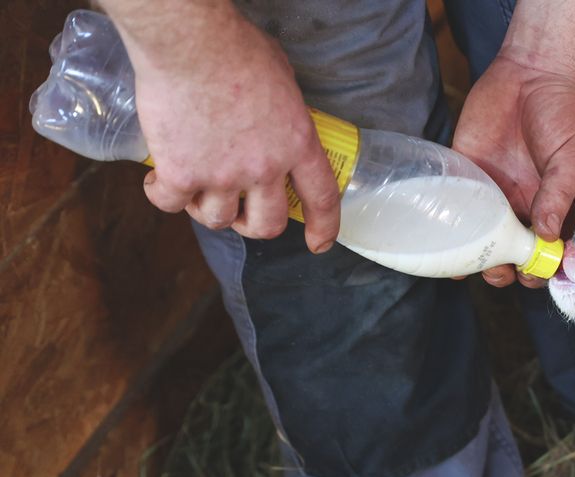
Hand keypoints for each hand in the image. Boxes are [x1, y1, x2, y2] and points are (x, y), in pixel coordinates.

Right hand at [107, 1, 339, 252]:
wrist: (189, 41)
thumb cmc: (235, 47)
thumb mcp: (283, 79)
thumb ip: (284, 112)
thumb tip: (278, 119)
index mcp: (297, 144)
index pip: (321, 198)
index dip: (323, 227)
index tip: (318, 244)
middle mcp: (265, 168)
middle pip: (266, 224)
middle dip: (253, 226)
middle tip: (240, 215)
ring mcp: (223, 175)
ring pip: (216, 219)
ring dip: (205, 210)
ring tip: (195, 187)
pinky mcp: (181, 173)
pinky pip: (170, 204)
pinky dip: (161, 196)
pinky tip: (158, 182)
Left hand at [452, 52, 574, 287]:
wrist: (536, 69)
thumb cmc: (567, 113)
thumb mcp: (573, 159)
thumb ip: (558, 197)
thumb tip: (547, 236)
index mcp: (551, 205)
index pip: (543, 248)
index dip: (538, 267)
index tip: (530, 274)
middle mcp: (521, 203)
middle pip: (508, 249)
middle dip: (503, 268)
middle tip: (497, 270)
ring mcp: (492, 188)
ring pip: (478, 234)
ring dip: (473, 254)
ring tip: (470, 263)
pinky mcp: (466, 169)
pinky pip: (454, 203)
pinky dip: (447, 224)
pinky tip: (441, 241)